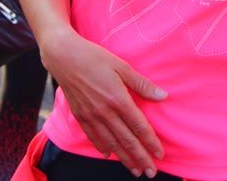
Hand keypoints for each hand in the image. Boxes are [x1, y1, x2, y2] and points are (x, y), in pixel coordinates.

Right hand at [43, 29, 166, 176]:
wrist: (63, 57)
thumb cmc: (94, 57)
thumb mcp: (121, 66)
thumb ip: (142, 84)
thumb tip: (163, 96)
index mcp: (118, 99)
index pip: (139, 127)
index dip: (151, 142)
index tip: (160, 154)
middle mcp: (104, 112)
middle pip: (126, 140)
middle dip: (140, 158)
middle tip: (151, 172)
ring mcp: (91, 116)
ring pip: (110, 143)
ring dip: (124, 158)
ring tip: (135, 170)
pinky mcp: (80, 116)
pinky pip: (93, 137)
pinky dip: (102, 148)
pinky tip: (109, 155)